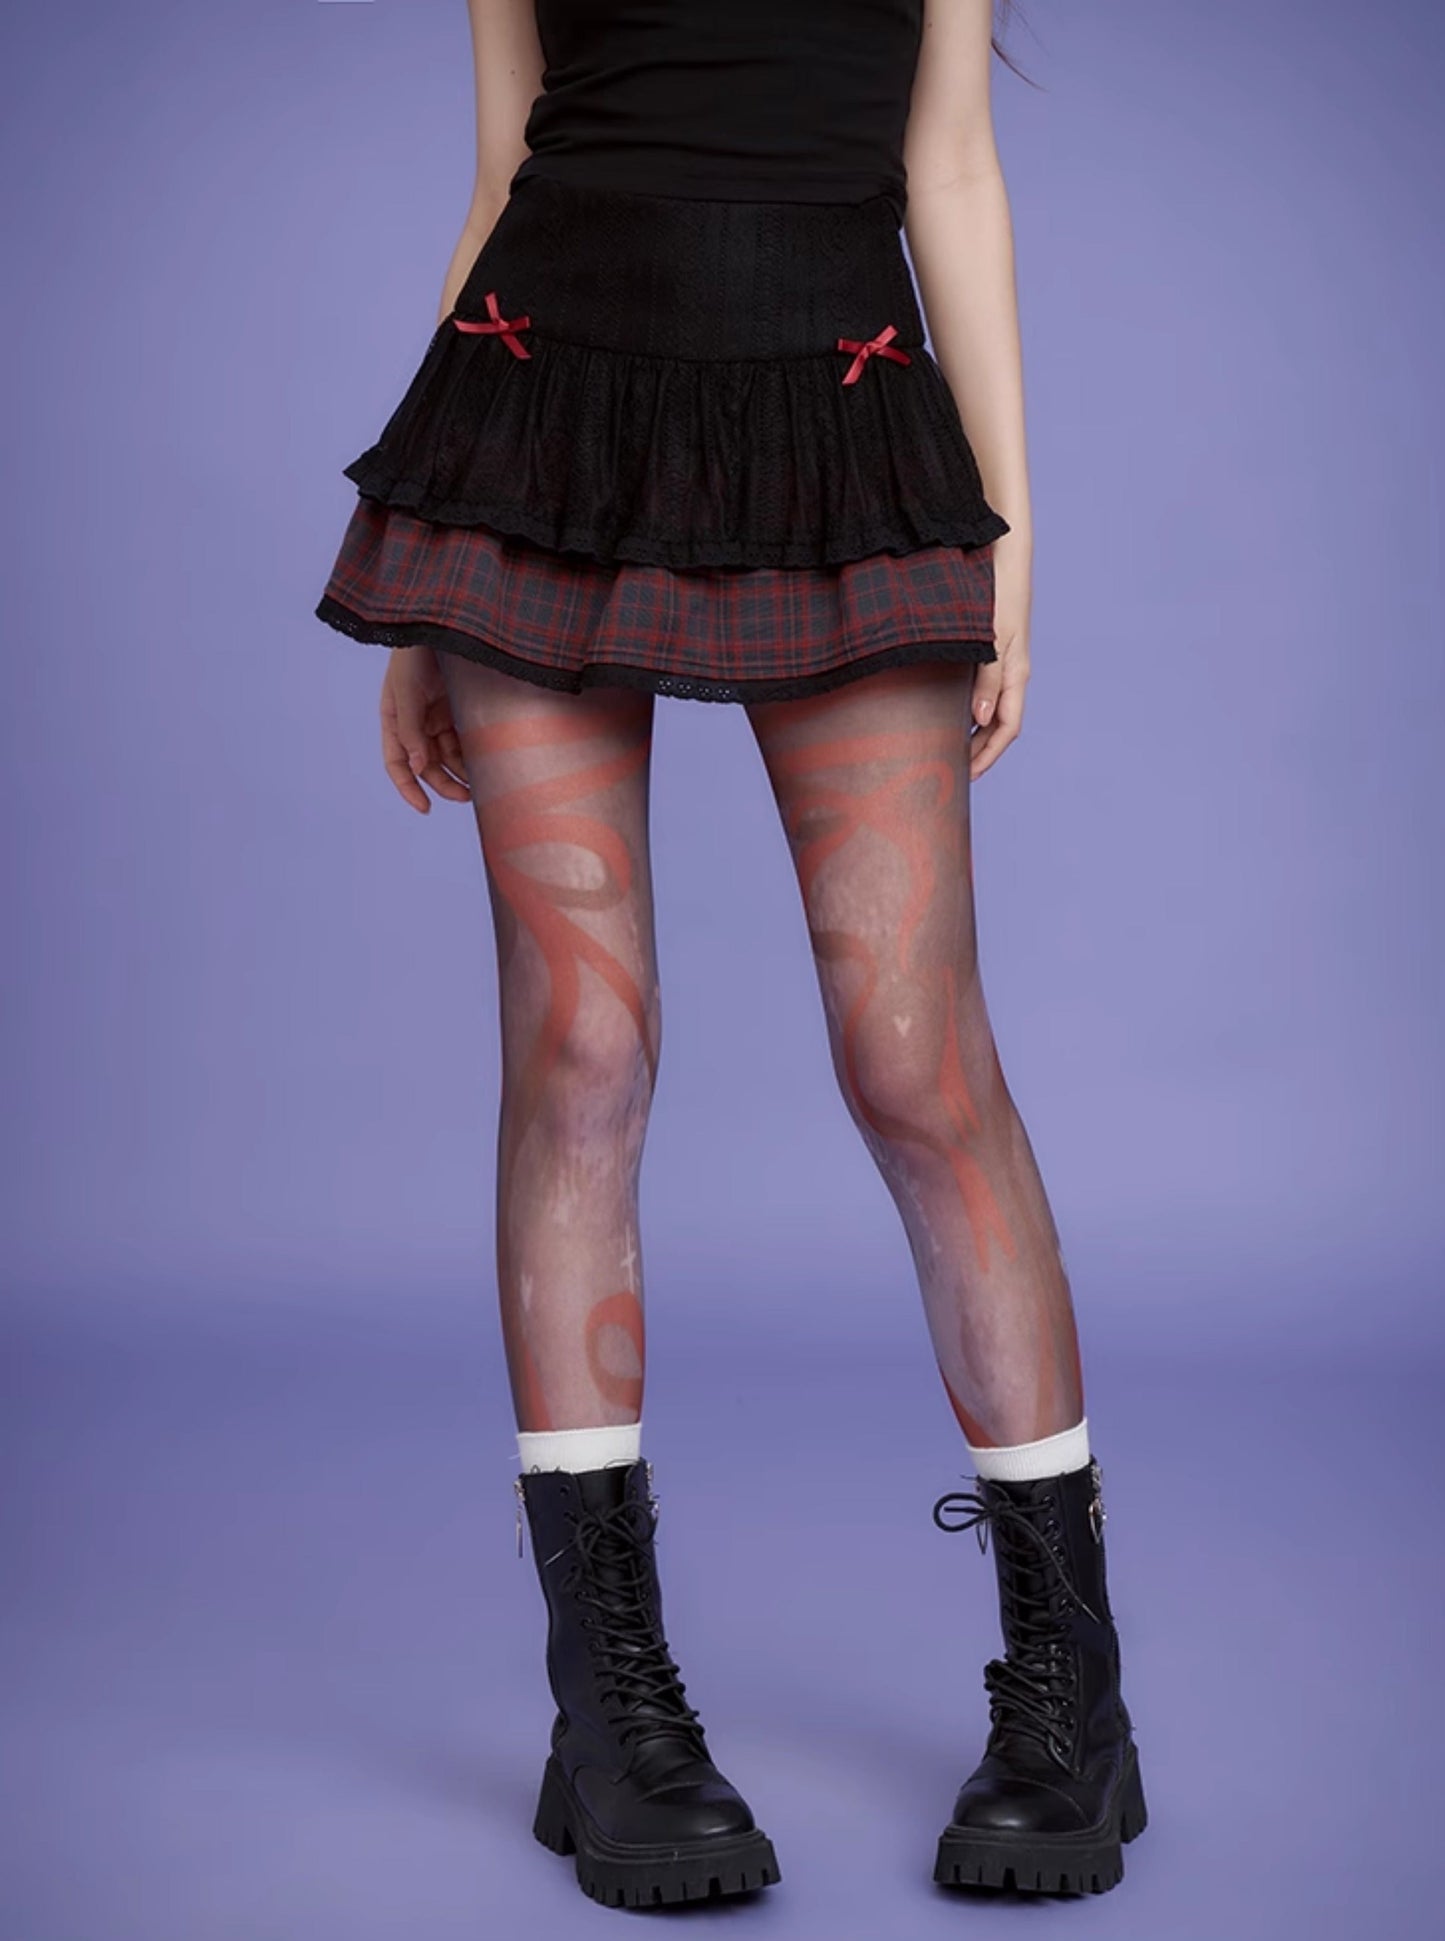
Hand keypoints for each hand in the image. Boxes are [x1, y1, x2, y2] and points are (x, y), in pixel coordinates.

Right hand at [380, 645, 471, 812]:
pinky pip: (464, 740)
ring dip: (461, 772)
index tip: (425, 808)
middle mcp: (415, 723)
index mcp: (394, 719)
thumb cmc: (414, 653)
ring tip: (480, 786)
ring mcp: (437, 716)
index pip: (397, 763)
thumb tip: (417, 766)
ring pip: (448, 756)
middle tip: (466, 797)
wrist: (443, 622)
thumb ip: (411, 729)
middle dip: (443, 784)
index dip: (408, 788)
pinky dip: (472, 754)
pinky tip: (486, 764)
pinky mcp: (458, 709)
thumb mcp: (407, 690)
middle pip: (426, 765)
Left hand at [969, 534, 1031, 781]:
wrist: (1006, 554)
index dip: (988, 755)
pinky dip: (969, 708)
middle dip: (979, 751)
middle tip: (953, 771)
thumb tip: (980, 718)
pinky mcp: (992, 649)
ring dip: (973, 732)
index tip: (967, 776)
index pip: (1007, 728)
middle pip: (999, 725)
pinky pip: (983, 689)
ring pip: (991, 709)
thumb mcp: (992, 637)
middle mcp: (1011, 672)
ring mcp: (1003, 661)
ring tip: (949, 749)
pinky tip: (949, 712)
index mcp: (1016, 674)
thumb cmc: (1000, 591)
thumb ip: (987, 677)